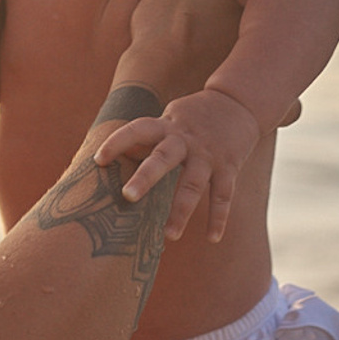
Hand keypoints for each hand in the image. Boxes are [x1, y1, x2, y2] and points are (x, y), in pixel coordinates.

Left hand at [96, 88, 261, 241]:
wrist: (240, 101)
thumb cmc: (193, 116)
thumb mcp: (168, 118)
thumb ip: (146, 137)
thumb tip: (117, 155)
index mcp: (166, 126)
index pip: (137, 130)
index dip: (117, 142)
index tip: (98, 160)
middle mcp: (185, 140)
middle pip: (163, 158)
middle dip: (145, 177)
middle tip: (128, 196)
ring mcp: (208, 154)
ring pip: (193, 184)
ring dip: (181, 211)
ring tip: (169, 236)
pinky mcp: (229, 166)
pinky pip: (223, 195)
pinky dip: (219, 218)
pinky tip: (213, 238)